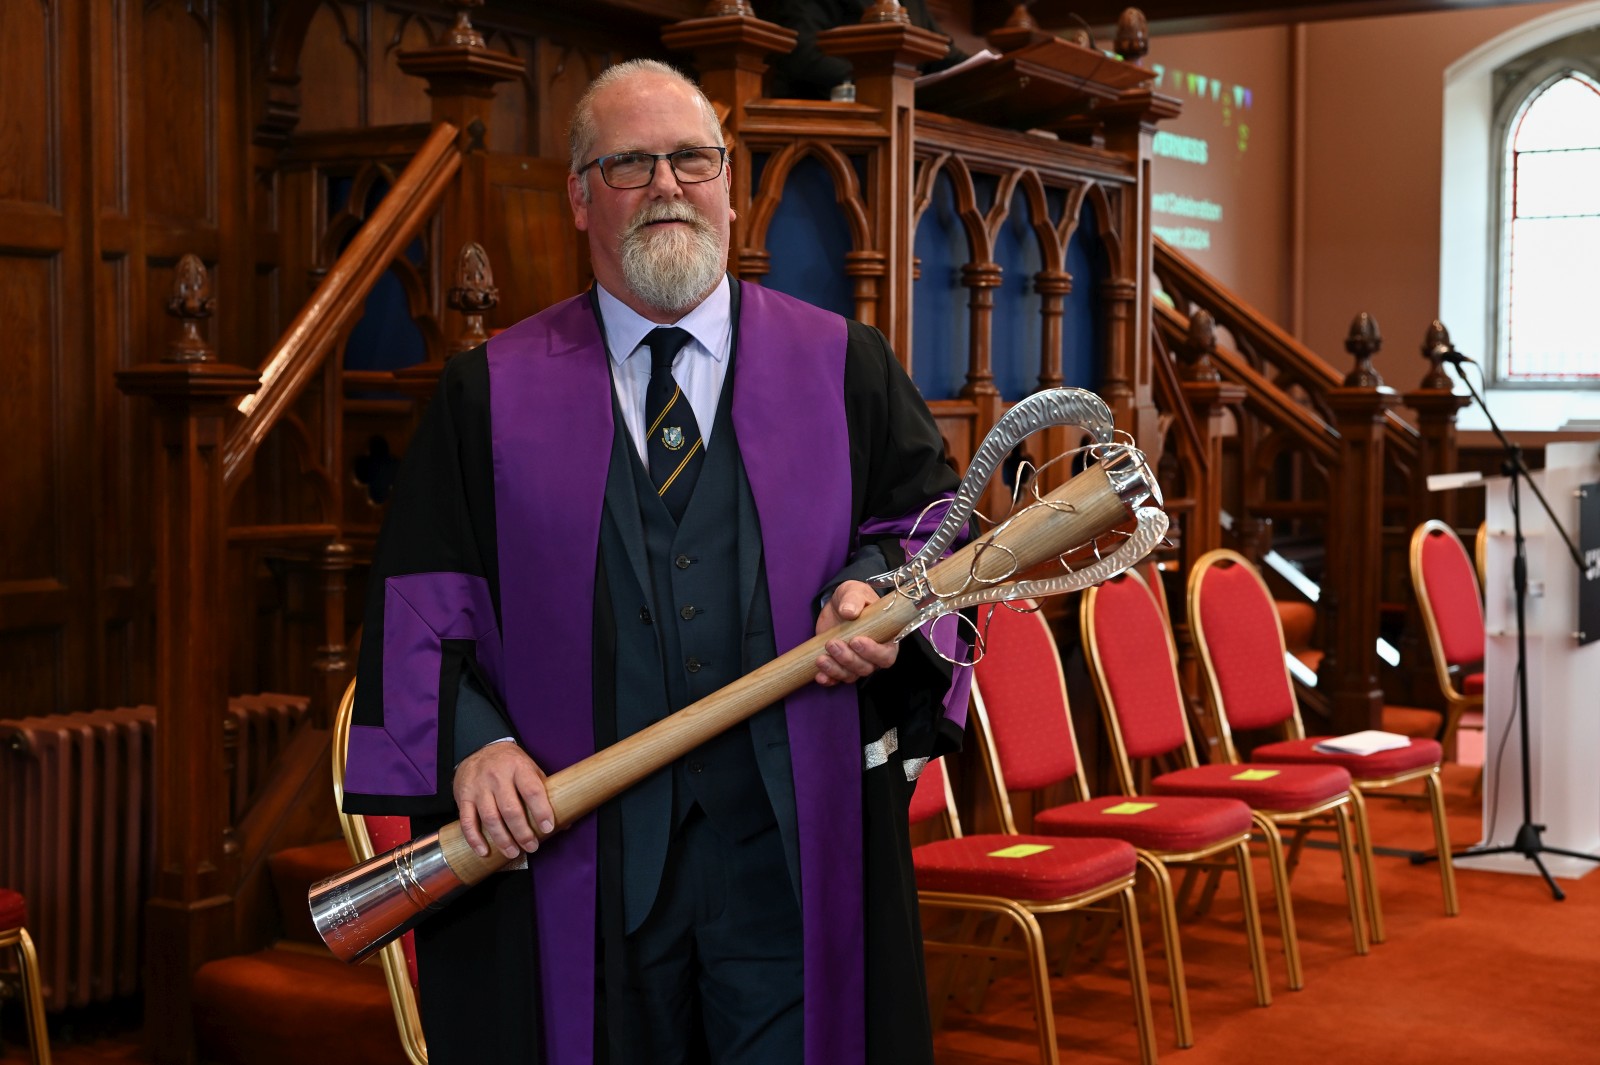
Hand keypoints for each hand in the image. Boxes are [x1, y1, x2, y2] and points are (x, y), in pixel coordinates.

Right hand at [453, 742, 554, 859]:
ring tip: (513, 852)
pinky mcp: (464, 796)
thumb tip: (564, 823)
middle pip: (511, 809)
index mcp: (518, 768)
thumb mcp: (531, 769)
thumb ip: (545, 793)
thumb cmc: (510, 764)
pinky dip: (475, 839)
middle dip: (522, 832)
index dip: (541, 811)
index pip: (532, 791)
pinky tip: (484, 851)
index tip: (547, 828)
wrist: (479, 748)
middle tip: (531, 847)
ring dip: (502, 839)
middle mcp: (497, 777)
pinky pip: (467, 821)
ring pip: (490, 818)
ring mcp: (479, 787)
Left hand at [813, 580, 897, 686]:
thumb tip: (849, 611)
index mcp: (886, 638)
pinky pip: (836, 679)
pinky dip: (828, 679)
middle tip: (832, 643)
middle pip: (867, 667)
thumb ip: (854, 599)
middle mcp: (873, 655)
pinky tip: (819, 675)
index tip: (856, 640)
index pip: (886, 654)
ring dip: (835, 669)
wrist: (836, 605)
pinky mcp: (840, 666)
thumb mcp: (854, 591)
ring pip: (851, 675)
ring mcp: (856, 662)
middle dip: (848, 658)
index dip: (873, 652)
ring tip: (821, 658)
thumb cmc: (853, 598)